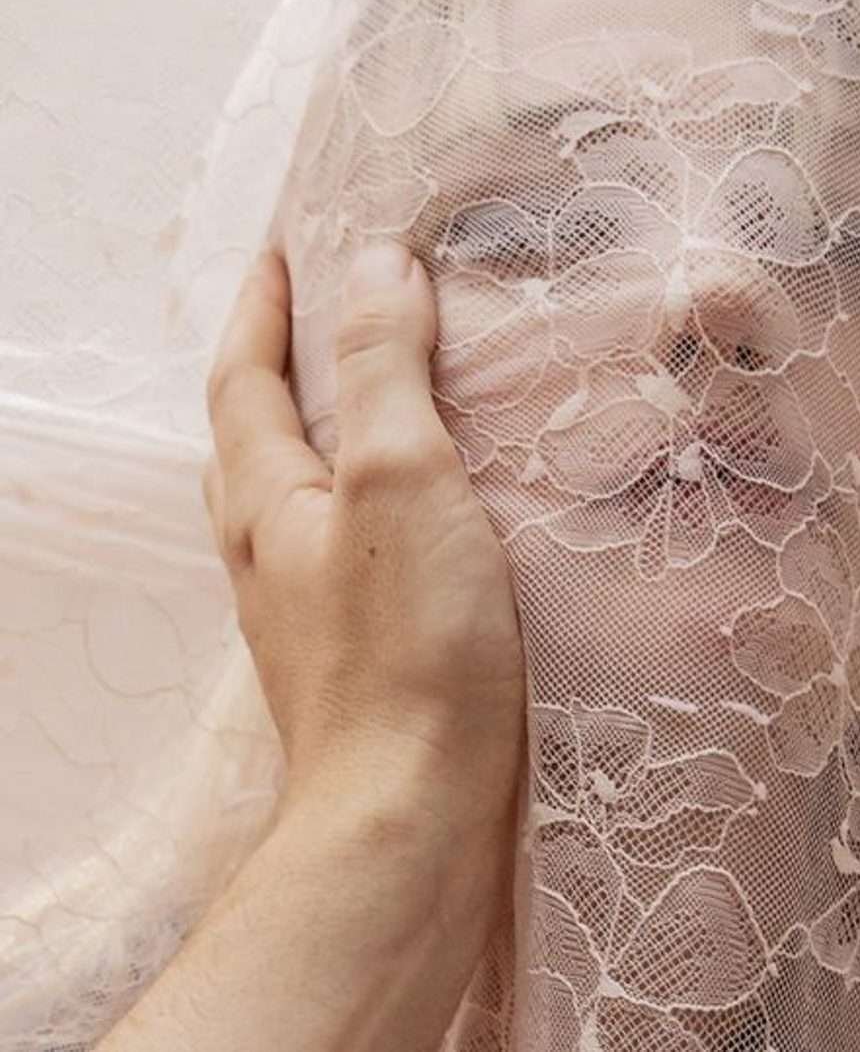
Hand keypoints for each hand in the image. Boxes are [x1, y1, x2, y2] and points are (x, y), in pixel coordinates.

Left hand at [202, 242, 525, 844]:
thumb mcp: (399, 477)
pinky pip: (346, 538)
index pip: (245, 377)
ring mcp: (307, 604)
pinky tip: (416, 506)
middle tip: (324, 313)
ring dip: (319, 430)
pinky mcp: (358, 643)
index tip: (285, 249)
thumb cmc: (408, 643)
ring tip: (371, 394)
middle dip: (275, 364)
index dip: (263, 308)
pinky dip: (365, 492)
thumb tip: (376, 266)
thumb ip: (384, 370)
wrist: (413, 810)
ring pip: (298, 491)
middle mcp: (270, 550)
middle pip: (253, 434)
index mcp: (267, 500)